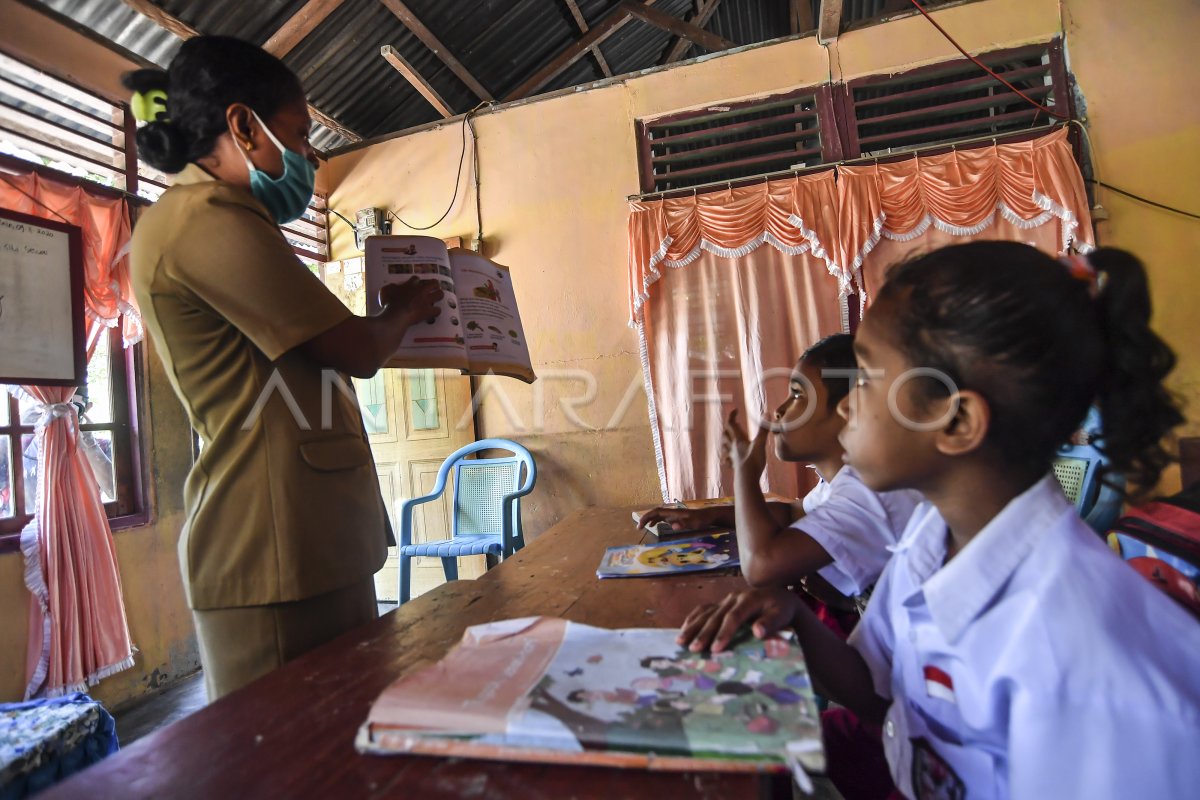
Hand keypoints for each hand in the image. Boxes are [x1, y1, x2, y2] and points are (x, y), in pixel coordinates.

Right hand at [380, 277, 442, 325]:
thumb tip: (393, 286)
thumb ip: (391, 287)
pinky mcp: (428, 311)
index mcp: (410, 285)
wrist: (396, 315)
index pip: (416, 278)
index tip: (415, 282)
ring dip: (439, 295)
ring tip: (437, 297)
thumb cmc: (389, 303)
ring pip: (440, 294)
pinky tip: (434, 312)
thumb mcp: (385, 291)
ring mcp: (426, 301)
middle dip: (434, 284)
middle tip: (433, 287)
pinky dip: (436, 311)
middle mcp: (420, 291)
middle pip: (433, 283)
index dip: (416, 280)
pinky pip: (438, 310)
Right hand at [637, 505, 723, 530]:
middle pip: (654, 512)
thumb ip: (683, 524)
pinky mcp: (675, 517)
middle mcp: (671, 511)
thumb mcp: (694, 523)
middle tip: (638, 528)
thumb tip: (672, 526)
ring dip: (649, 519)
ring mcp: (673, 514)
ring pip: (657, 514)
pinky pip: (661, 517)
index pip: (656, 512)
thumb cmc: (702, 520)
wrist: (708, 515)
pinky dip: (655, 520)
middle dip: (645, 518)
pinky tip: (652, 526)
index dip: (647, 517)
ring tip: (641, 527)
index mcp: (673, 512)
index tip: (640, 525)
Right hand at [677, 586, 802, 652]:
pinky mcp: (722, 603)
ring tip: (681, 642)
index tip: (716, 649)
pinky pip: (704, 609)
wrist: (779, 598)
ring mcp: (726, 600)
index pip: (734, 617)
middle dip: (703, 633)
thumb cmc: (781, 610)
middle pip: (716, 615)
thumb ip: (771, 622)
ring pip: (706, 613)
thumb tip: (758, 632)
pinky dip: (693, 619)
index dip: (724, 633)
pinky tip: (684, 629)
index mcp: (749, 599)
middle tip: (694, 649)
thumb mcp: (782, 615)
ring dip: (693, 627)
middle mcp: (734, 597)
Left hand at [719, 409, 768, 475]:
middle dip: (728, 428)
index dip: (732, 416)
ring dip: (725, 441)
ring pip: (724, 447)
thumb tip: (767, 414)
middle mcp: (733, 448)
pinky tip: (728, 459)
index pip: (731, 424)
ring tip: (728, 439)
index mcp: (738, 440)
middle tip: (733, 424)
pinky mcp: (735, 466)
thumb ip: (763, 429)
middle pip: (726, 435)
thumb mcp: (760, 444)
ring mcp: (733, 457)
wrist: (747, 480)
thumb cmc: (753, 462)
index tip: (736, 410)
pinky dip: (727, 457)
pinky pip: (728, 460)